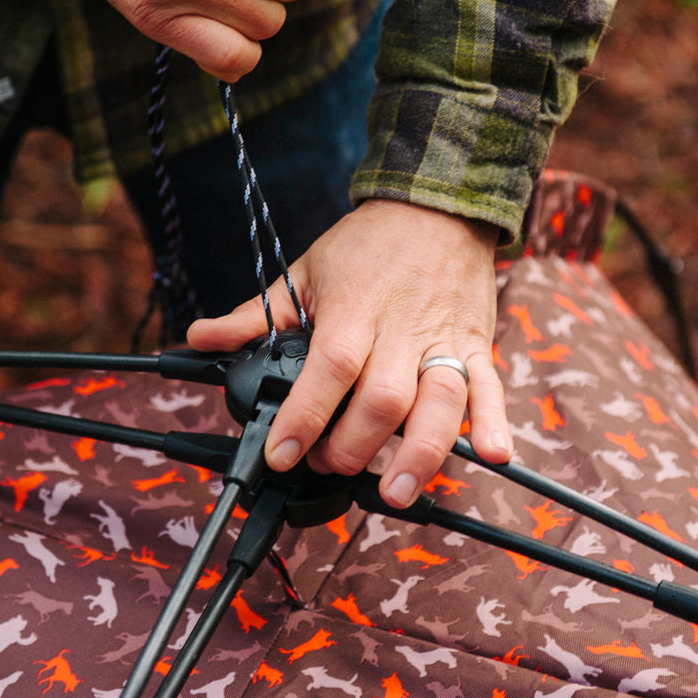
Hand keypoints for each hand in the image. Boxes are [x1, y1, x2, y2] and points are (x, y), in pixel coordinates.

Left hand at [187, 200, 511, 507]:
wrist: (436, 205)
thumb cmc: (367, 245)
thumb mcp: (305, 271)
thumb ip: (256, 315)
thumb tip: (203, 338)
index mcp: (354, 310)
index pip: (331, 369)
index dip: (306, 417)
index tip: (282, 455)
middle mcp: (401, 330)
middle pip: (383, 399)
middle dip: (354, 447)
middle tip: (329, 466)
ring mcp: (443, 340)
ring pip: (440, 402)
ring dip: (420, 454)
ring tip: (395, 493)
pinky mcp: (476, 344)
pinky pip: (491, 387)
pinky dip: (494, 422)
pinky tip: (492, 454)